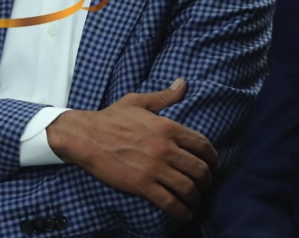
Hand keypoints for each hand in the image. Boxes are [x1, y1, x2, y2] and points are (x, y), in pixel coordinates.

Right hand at [45, 78, 217, 220]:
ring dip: (197, 199)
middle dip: (207, 182)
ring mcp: (154, 168)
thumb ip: (164, 96)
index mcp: (168, 127)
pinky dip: (182, 212)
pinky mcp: (142, 185)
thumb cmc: (111, 118)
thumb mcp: (138, 101)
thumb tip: (183, 84)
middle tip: (205, 187)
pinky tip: (184, 214)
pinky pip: (170, 202)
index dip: (213, 159)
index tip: (213, 166)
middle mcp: (165, 148)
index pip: (203, 145)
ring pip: (188, 188)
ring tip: (196, 203)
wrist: (85, 136)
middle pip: (200, 170)